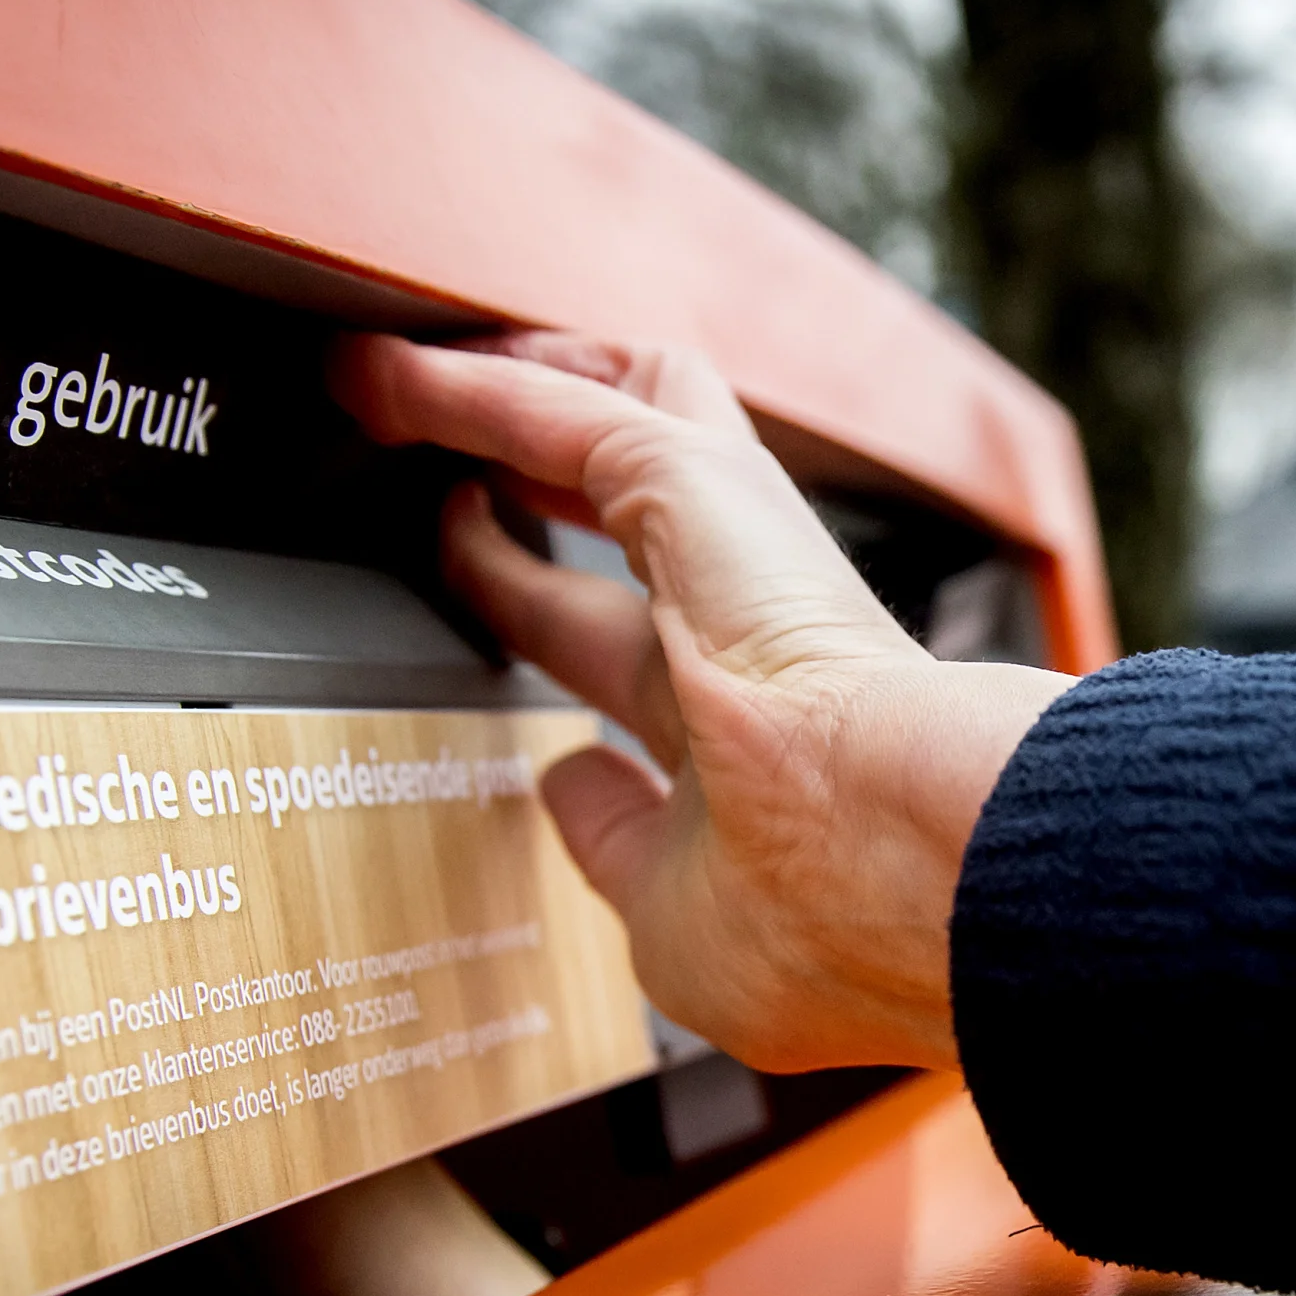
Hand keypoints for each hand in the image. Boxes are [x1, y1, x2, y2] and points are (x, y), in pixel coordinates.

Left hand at [329, 332, 1070, 1072]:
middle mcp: (742, 627)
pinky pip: (557, 410)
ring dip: (500, 395)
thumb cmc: (831, 919)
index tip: (484, 599)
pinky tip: (383, 376)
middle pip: (629, 509)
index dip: (540, 617)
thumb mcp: (677, 918)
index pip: (628, 650)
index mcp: (748, 739)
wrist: (912, 860)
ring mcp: (732, 548)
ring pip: (615, 416)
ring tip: (396, 379)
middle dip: (531, 480)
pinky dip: (462, 389)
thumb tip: (562, 782)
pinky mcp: (692, 483)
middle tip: (437, 460)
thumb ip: (613, 844)